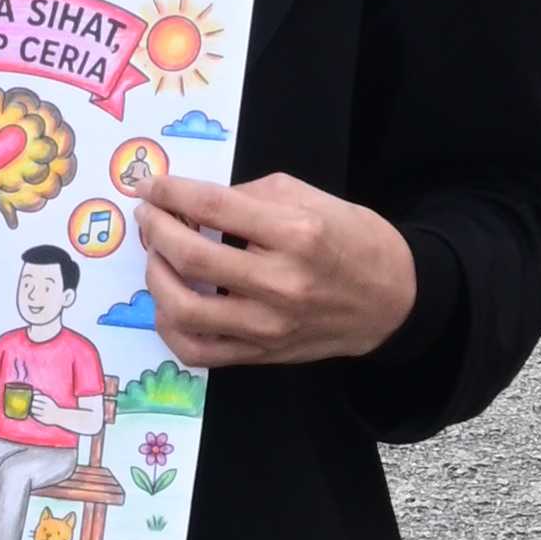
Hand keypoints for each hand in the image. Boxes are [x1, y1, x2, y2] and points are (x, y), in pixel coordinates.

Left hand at [133, 168, 415, 369]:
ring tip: (157, 257)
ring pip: (184, 308)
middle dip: (155, 228)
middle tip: (147, 215)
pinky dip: (170, 327)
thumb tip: (192, 202)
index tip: (149, 185)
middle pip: (191, 255)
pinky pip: (197, 351)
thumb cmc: (352, 240)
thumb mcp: (311, 198)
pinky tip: (169, 303)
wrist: (393, 300)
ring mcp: (268, 326)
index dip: (170, 192)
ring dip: (155, 276)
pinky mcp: (261, 354)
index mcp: (297, 233)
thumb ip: (250, 196)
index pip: (213, 206)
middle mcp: (281, 282)